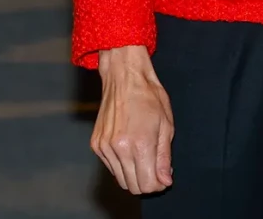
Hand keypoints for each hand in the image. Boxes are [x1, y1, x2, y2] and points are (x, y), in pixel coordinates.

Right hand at [93, 45, 173, 194]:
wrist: (124, 75)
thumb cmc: (148, 95)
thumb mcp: (166, 123)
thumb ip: (164, 157)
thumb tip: (165, 181)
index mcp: (139, 144)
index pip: (147, 185)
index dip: (158, 184)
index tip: (163, 176)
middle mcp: (119, 149)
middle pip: (132, 186)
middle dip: (146, 182)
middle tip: (155, 167)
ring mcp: (105, 147)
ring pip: (120, 179)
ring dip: (133, 174)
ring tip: (143, 154)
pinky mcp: (96, 144)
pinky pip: (110, 167)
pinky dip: (121, 163)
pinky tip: (129, 146)